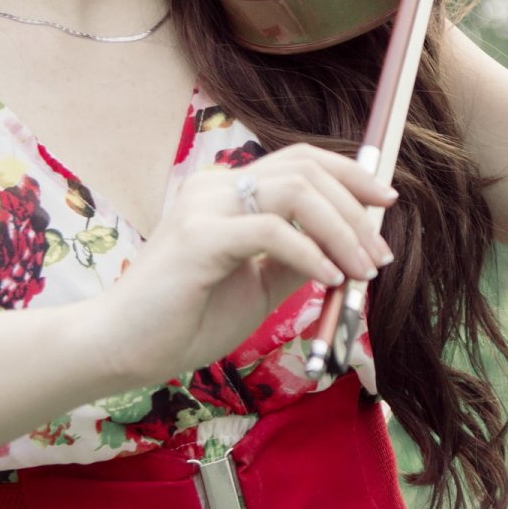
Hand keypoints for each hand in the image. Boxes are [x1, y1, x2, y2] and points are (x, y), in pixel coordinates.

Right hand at [100, 143, 397, 381]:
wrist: (120, 349)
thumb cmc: (183, 319)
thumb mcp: (255, 286)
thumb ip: (294, 260)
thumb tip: (347, 250)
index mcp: (225, 190)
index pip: (300, 160)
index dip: (350, 173)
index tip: (387, 200)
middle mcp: (214, 186)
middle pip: (305, 168)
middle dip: (356, 206)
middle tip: (382, 253)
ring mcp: (204, 208)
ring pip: (294, 191)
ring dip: (342, 230)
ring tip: (362, 270)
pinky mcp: (198, 240)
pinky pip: (271, 231)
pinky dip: (311, 253)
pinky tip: (329, 279)